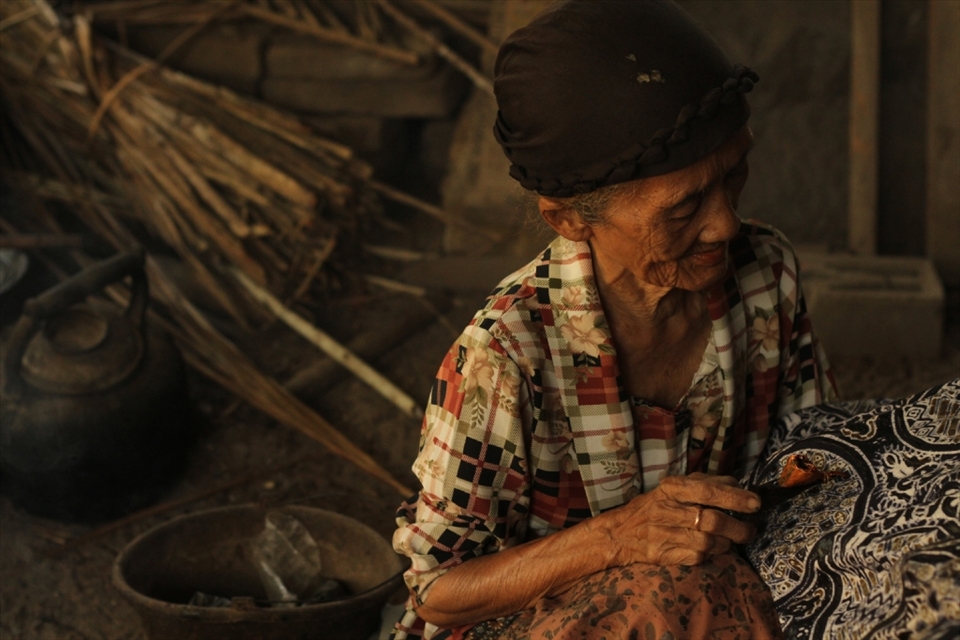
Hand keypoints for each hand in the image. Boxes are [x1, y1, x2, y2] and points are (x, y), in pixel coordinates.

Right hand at [595, 473, 759, 566]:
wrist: (619, 533)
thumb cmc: (653, 506)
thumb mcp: (674, 488)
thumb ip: (704, 483)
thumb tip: (735, 482)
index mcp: (671, 488)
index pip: (707, 491)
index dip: (734, 497)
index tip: (755, 503)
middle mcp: (666, 510)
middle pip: (712, 520)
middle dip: (738, 527)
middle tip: (750, 530)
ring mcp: (663, 534)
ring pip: (708, 542)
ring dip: (726, 543)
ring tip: (730, 540)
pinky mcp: (663, 555)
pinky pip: (697, 557)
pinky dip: (710, 555)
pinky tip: (711, 549)